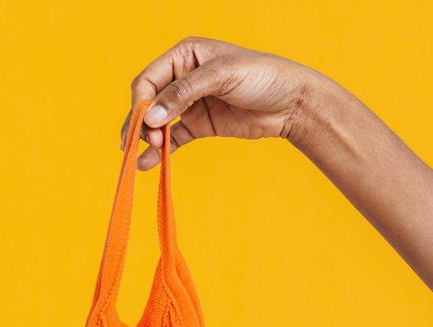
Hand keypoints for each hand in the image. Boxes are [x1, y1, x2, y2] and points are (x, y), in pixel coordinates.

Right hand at [123, 37, 318, 169]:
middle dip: (141, 123)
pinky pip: (172, 139)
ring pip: (156, 123)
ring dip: (147, 140)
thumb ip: (184, 93)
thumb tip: (152, 117)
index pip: (149, 79)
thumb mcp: (222, 76)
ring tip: (141, 157)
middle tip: (141, 143)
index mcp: (184, 55)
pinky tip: (149, 164)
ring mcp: (189, 103)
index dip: (142, 102)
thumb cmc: (262, 76)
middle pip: (149, 102)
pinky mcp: (199, 125)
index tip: (144, 124)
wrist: (291, 103)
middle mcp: (182, 77)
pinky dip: (160, 152)